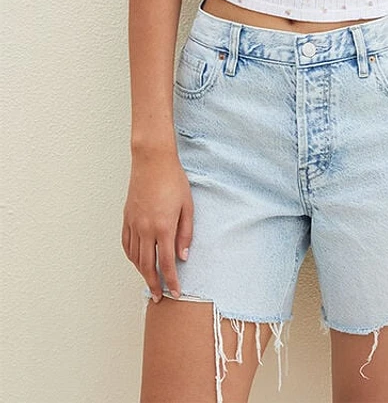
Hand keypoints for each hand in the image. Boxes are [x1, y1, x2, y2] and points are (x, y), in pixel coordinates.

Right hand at [121, 150, 192, 301]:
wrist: (152, 161)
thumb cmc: (173, 180)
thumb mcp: (187, 206)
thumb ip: (185, 233)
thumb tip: (183, 256)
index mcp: (163, 227)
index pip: (166, 264)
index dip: (171, 281)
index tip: (175, 292)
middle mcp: (145, 229)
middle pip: (147, 266)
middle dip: (154, 284)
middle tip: (159, 298)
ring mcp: (133, 224)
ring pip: (135, 257)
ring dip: (142, 273)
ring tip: (150, 282)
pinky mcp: (127, 218)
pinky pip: (126, 244)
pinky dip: (131, 257)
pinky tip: (137, 261)